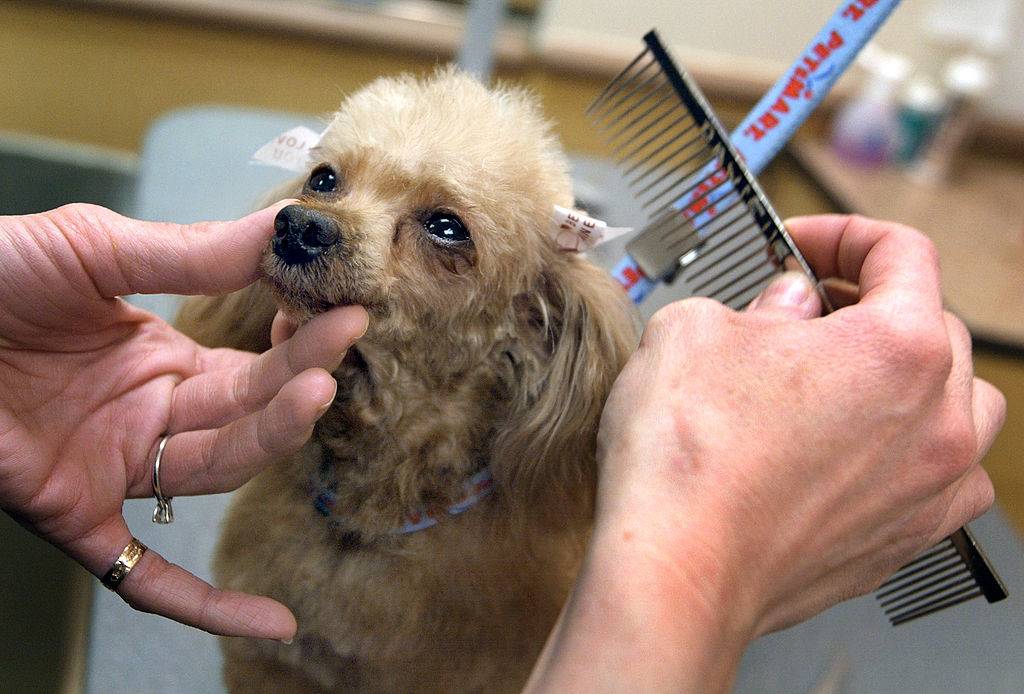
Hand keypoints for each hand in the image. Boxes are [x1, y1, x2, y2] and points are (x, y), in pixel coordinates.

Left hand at [0, 203, 367, 639]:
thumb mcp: (94, 249)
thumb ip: (188, 251)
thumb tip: (283, 225)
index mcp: (161, 362)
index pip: (253, 365)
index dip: (297, 342)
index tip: (341, 308)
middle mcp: (151, 419)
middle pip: (246, 415)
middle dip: (297, 378)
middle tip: (343, 334)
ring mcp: (116, 470)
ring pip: (215, 470)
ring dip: (270, 438)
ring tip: (315, 391)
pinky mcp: (72, 516)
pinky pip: (143, 576)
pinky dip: (206, 606)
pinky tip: (272, 624)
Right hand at [527, 215, 1004, 691]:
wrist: (675, 572)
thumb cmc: (686, 461)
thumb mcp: (696, 330)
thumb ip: (759, 304)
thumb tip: (784, 311)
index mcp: (898, 347)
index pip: (902, 253)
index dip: (843, 234)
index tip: (804, 247)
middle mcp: (934, 420)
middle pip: (935, 327)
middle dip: (868, 304)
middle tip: (805, 310)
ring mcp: (927, 489)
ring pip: (960, 408)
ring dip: (913, 380)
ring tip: (848, 379)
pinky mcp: (902, 542)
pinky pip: (938, 479)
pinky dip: (908, 452)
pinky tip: (853, 451)